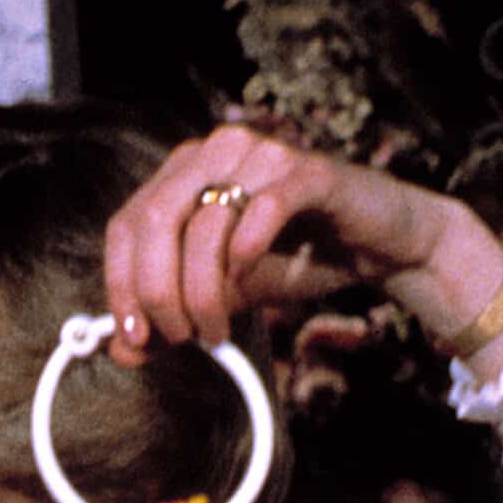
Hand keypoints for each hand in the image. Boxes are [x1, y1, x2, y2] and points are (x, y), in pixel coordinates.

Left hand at [103, 124, 502, 375]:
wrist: (382, 247)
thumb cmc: (298, 260)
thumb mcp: (224, 295)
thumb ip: (172, 318)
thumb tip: (119, 351)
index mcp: (184, 173)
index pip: (126, 224)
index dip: (121, 282)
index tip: (132, 335)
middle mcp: (215, 151)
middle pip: (155, 220)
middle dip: (159, 291)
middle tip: (181, 337)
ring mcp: (261, 153)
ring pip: (204, 222)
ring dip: (202, 290)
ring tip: (216, 331)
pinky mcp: (309, 170)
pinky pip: (262, 207)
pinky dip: (246, 251)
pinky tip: (247, 280)